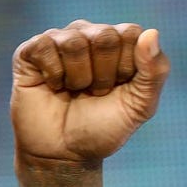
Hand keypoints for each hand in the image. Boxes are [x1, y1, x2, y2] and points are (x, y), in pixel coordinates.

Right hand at [10, 20, 170, 164]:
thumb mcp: (141, 105)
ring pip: (75, 41)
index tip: (120, 87)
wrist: (65, 153)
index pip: (131, 33)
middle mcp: (90, 34)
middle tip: (96, 92)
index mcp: (120, 42)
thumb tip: (152, 32)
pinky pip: (45, 46)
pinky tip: (53, 86)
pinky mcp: (30, 51)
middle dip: (104, 74)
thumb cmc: (104, 127)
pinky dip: (53, 75)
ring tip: (75, 91)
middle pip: (105, 36)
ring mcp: (59, 40)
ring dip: (79, 77)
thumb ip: (155, 71)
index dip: (127, 67)